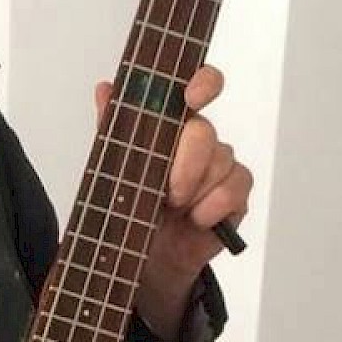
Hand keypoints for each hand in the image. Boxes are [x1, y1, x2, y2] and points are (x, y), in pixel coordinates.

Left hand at [94, 63, 252, 339]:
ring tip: (175, 210)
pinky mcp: (236, 194)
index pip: (200, 87)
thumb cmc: (135, 208)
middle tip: (167, 192)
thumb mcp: (115, 168)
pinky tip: (196, 220)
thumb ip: (114, 128)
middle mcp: (202, 141)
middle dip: (185, 164)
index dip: (203, 83)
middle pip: (205, 132)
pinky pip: (234, 189)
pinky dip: (211, 207)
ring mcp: (222, 166)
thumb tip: (105, 89)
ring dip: (194, 191)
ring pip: (221, 162)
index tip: (192, 96)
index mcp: (175, 125)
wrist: (149, 257)